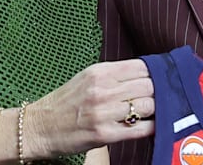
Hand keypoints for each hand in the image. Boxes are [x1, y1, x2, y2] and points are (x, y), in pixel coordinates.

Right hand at [24, 59, 153, 158]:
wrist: (40, 127)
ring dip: (156, 110)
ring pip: (148, 106)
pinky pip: (140, 129)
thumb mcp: (87, 78)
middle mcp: (102, 90)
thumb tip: (146, 74)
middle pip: (149, 85)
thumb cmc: (65, 102)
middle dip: (158, 92)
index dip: (157, 73)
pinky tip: (151, 125)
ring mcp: (104, 112)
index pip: (142, 67)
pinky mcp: (104, 134)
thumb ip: (114, 74)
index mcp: (100, 72)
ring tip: (154, 112)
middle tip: (161, 97)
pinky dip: (151, 127)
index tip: (162, 78)